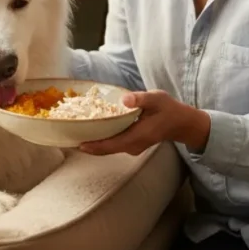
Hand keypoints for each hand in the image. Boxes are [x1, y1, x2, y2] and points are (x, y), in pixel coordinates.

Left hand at [79, 90, 210, 155]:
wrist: (181, 123)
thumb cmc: (168, 109)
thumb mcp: (156, 99)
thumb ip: (141, 99)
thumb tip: (125, 99)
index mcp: (136, 137)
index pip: (110, 145)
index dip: (93, 146)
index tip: (76, 143)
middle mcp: (132, 146)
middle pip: (105, 150)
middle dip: (87, 146)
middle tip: (67, 139)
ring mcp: (132, 147)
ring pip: (108, 148)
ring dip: (92, 143)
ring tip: (74, 135)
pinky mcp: (131, 144)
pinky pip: (112, 144)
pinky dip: (100, 140)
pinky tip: (90, 132)